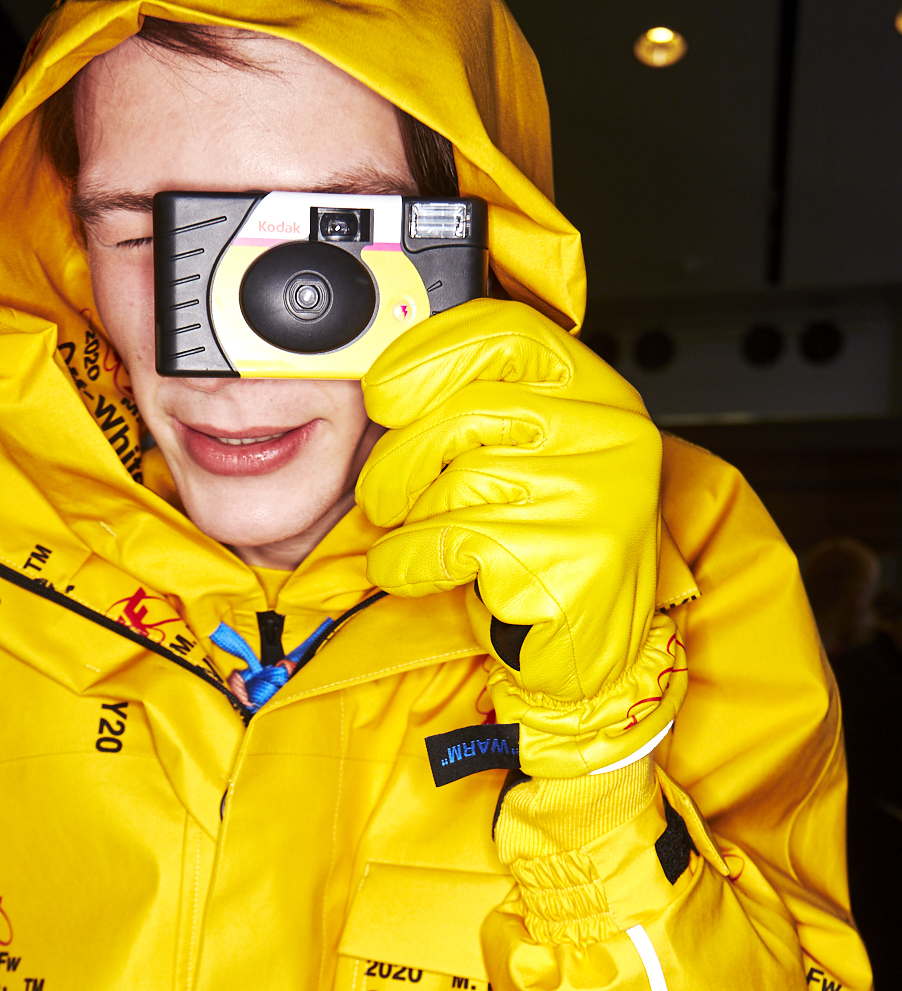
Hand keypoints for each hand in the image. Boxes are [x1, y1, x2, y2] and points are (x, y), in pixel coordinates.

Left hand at [357, 299, 685, 775]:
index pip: (505, 334)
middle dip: (399, 460)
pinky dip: (410, 561)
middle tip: (385, 494)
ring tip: (421, 541)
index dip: (428, 356)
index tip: (384, 391)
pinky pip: (447, 541)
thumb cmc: (545, 551)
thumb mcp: (523, 460)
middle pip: (460, 412)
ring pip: (451, 481)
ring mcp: (591, 497)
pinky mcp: (563, 559)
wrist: (590, 656)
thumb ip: (478, 409)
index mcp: (594, 393)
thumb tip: (385, 384)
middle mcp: (605, 435)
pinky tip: (421, 572)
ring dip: (410, 521)